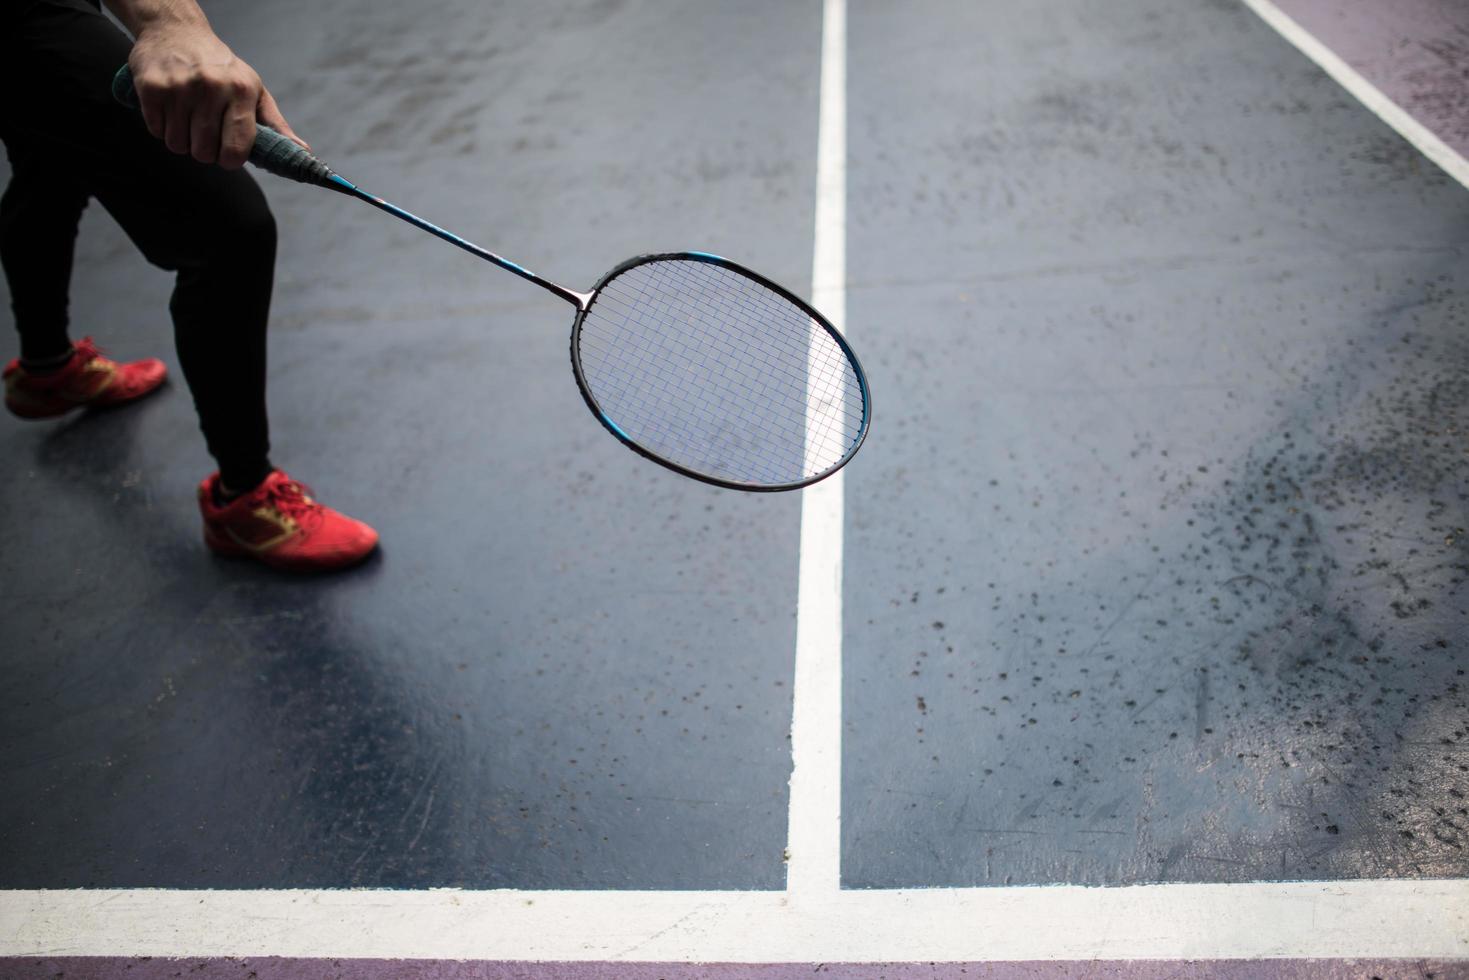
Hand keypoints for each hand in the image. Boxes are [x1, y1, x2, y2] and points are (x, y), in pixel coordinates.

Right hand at [128, 23, 306, 168]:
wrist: (177, 31)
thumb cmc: (222, 67)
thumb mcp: (254, 90)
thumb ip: (276, 124)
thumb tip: (304, 150)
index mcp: (241, 91)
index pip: (236, 149)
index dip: (230, 160)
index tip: (227, 154)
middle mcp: (211, 87)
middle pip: (204, 152)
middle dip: (205, 151)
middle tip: (205, 133)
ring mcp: (180, 87)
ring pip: (178, 145)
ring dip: (182, 140)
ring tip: (188, 118)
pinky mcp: (152, 87)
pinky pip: (157, 131)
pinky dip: (162, 128)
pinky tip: (170, 108)